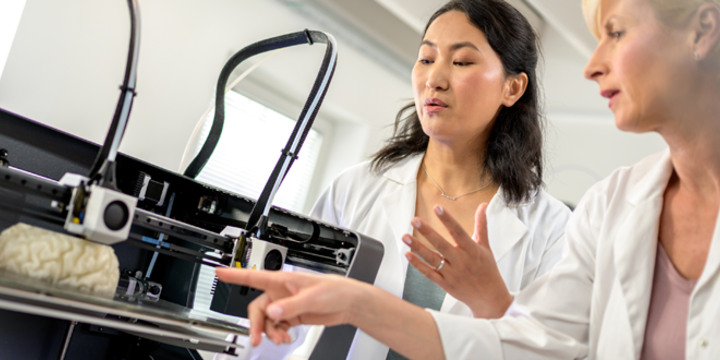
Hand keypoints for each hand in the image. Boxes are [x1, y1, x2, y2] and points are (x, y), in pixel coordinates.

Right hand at [215, 268, 367, 345]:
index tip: (219, 273)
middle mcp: (280, 292)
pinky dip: (277, 333)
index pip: (253, 276)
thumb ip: (291, 306)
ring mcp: (285, 304)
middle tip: (257, 338)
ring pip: (266, 320)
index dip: (235, 275)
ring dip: (269, 331)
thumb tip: (273, 312)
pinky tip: (285, 337)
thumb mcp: (312, 297)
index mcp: (282, 281)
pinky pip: (276, 326)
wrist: (347, 303)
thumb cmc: (333, 290)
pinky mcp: (292, 315)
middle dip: (256, 324)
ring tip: (280, 339)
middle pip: (257, 308)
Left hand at [403, 203, 512, 317]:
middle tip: (415, 220)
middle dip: (427, 232)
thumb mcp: (485, 246)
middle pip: (442, 245)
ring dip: (418, 248)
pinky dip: (418, 265)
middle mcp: (461, 261)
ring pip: (432, 259)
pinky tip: (408, 255)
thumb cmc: (487, 270)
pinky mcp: (445, 284)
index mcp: (472, 250)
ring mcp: (452, 274)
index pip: (458, 232)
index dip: (448, 220)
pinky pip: (429, 274)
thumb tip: (482, 206)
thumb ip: (481, 225)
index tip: (437, 208)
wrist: (489, 297)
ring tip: (405, 236)